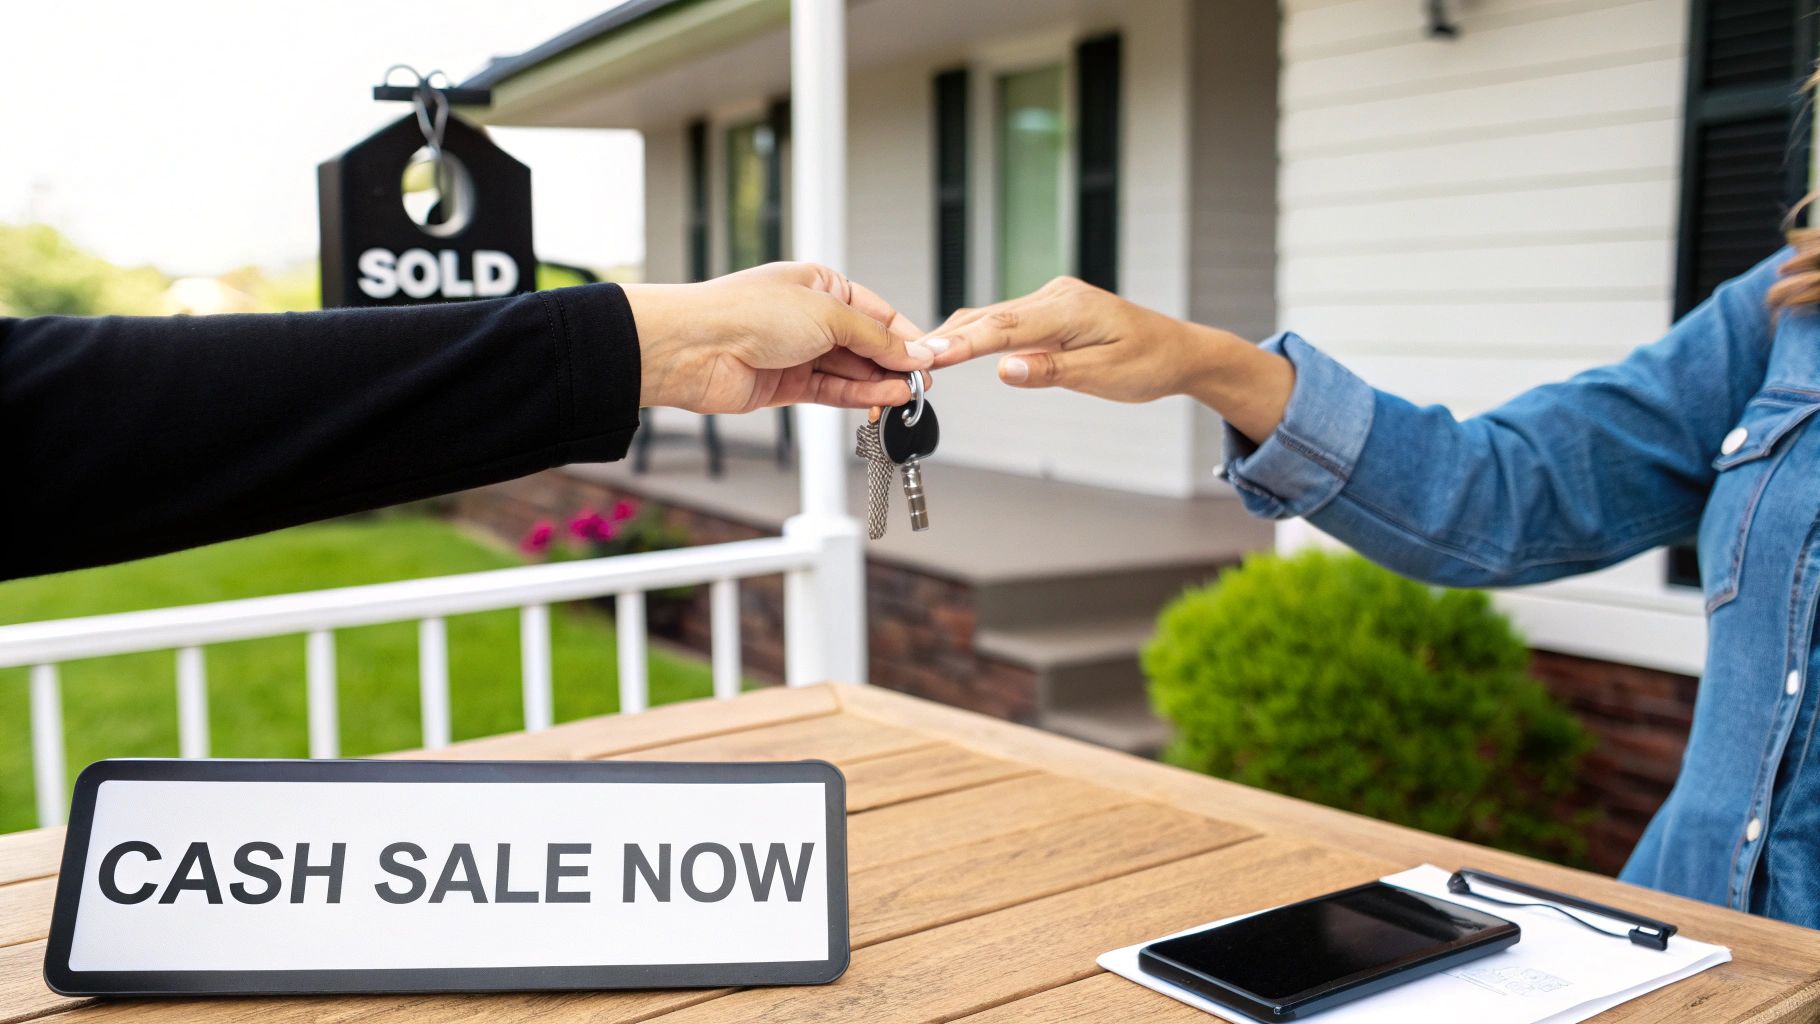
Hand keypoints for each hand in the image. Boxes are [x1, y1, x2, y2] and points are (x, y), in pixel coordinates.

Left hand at [625, 262, 933, 413]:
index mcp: (820, 285)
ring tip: (908, 395)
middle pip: (866, 344)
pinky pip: (832, 391)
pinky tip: (883, 399)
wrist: (696, 347)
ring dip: (880, 383)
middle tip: (923, 382)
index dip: (904, 335)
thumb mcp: (828, 314)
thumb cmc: (746, 312)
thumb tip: (910, 350)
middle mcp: (810, 317)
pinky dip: (859, 396)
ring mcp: (798, 352)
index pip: (876, 311)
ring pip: (851, 371)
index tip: (928, 357)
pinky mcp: (787, 384)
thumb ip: (875, 337)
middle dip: (894, 362)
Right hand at [921, 276, 1292, 441]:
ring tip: (920, 355)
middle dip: (946, 337)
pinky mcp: (1052, 310)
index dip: (961, 344)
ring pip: (993, 318)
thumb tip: (1005, 370)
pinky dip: (978, 334)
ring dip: (957, 335)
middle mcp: (1055, 295)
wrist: (1180, 351)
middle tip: (906, 358)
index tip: (929, 356)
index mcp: (1069, 309)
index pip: (1002, 329)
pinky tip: (954, 346)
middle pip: (989, 318)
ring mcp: (1052, 299)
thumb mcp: (1103, 377)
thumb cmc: (1149, 365)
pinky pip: (1007, 321)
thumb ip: (1051, 372)